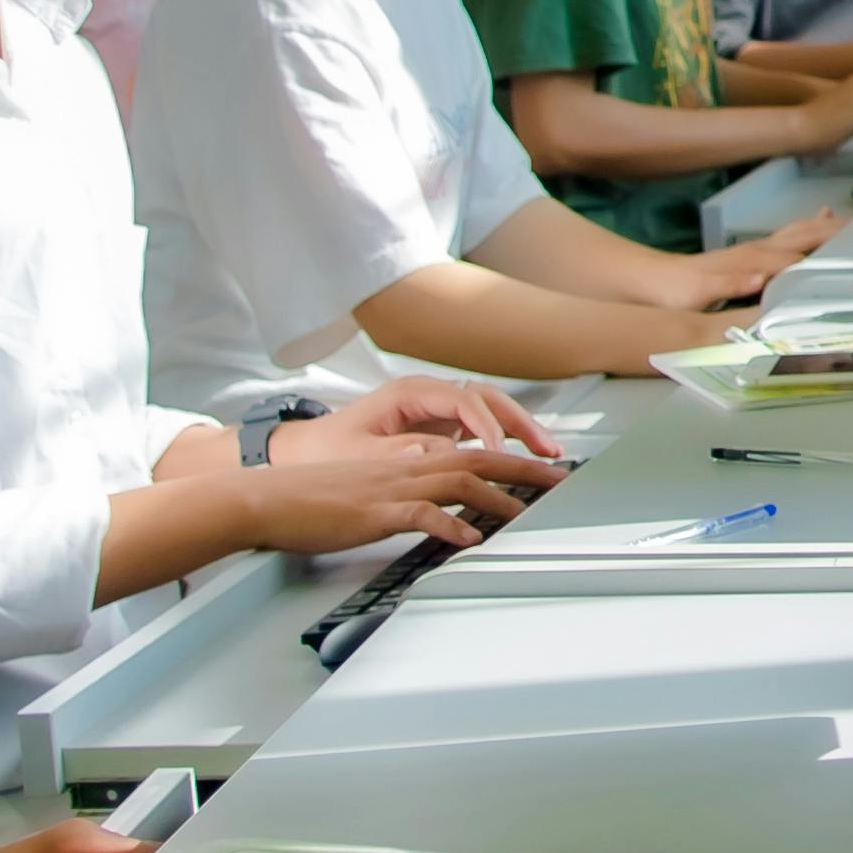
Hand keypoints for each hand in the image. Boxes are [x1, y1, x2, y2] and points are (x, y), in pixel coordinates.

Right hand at [242, 432, 543, 557]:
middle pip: (476, 459)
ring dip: (497, 497)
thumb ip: (405, 496)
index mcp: (406, 463)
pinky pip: (418, 514)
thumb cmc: (313, 500)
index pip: (469, 452)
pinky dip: (449, 526)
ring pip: (456, 481)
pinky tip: (469, 539)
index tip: (541, 470)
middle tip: (559, 481)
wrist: (268, 499)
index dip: (510, 458)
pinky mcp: (373, 512)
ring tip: (527, 514)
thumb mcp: (369, 492)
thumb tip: (439, 510)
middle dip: (523, 469)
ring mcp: (390, 488)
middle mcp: (405, 468)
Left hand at [309, 377, 562, 470]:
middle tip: (546, 452)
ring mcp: (435, 411)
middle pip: (486, 400)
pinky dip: (505, 441)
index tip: (499, 454)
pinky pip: (481, 428)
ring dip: (520, 430)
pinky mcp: (438, 429)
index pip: (463, 401)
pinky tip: (523, 457)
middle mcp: (427, 396)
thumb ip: (403, 453)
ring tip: (547, 454)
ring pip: (489, 411)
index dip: (486, 427)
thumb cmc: (327, 452)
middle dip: (520, 423)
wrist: (305, 453)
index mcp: (408, 394)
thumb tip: (443, 453)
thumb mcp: (360, 455)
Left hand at [688, 210, 844, 298]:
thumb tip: (764, 275)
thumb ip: (732, 283)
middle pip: (805, 236)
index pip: (797, 260)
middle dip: (836, 233)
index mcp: (751, 262)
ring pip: (801, 230)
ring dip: (828, 225)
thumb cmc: (675, 291)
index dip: (825, 262)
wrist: (652, 279)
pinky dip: (811, 224)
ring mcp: (755, 248)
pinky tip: (820, 215)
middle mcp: (757, 250)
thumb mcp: (700, 292)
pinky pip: (791, 234)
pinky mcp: (752, 251)